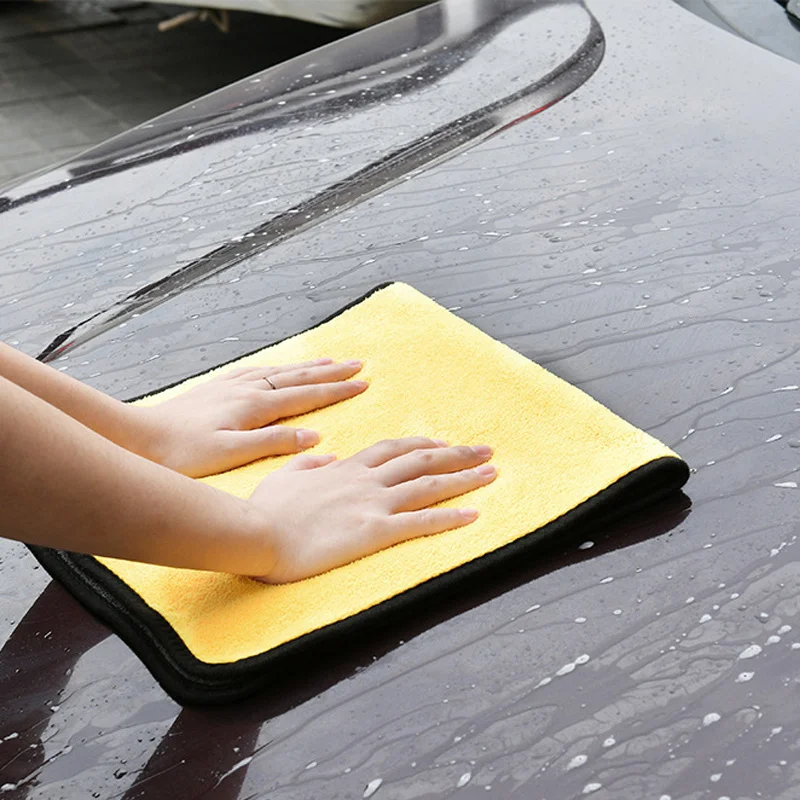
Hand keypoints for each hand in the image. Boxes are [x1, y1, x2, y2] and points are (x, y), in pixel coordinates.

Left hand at [134, 358, 366, 476]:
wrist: (140, 438)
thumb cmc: (183, 453)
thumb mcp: (231, 453)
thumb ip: (273, 442)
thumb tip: (315, 435)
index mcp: (255, 406)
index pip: (306, 395)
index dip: (337, 390)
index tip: (363, 383)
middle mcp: (247, 389)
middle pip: (298, 376)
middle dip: (331, 371)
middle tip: (359, 364)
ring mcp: (232, 386)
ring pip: (280, 370)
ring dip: (308, 366)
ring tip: (330, 360)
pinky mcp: (218, 388)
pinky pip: (257, 370)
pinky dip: (278, 367)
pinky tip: (279, 367)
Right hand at [249, 437, 496, 582]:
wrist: (258, 533)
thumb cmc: (266, 511)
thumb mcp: (283, 477)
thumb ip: (307, 464)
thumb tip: (325, 455)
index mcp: (345, 468)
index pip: (392, 449)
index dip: (420, 444)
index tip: (440, 442)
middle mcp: (366, 480)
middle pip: (420, 459)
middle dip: (456, 453)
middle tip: (484, 451)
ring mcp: (373, 503)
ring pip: (428, 484)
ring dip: (463, 478)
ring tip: (491, 473)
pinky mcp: (375, 530)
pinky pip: (421, 521)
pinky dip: (450, 517)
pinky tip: (473, 514)